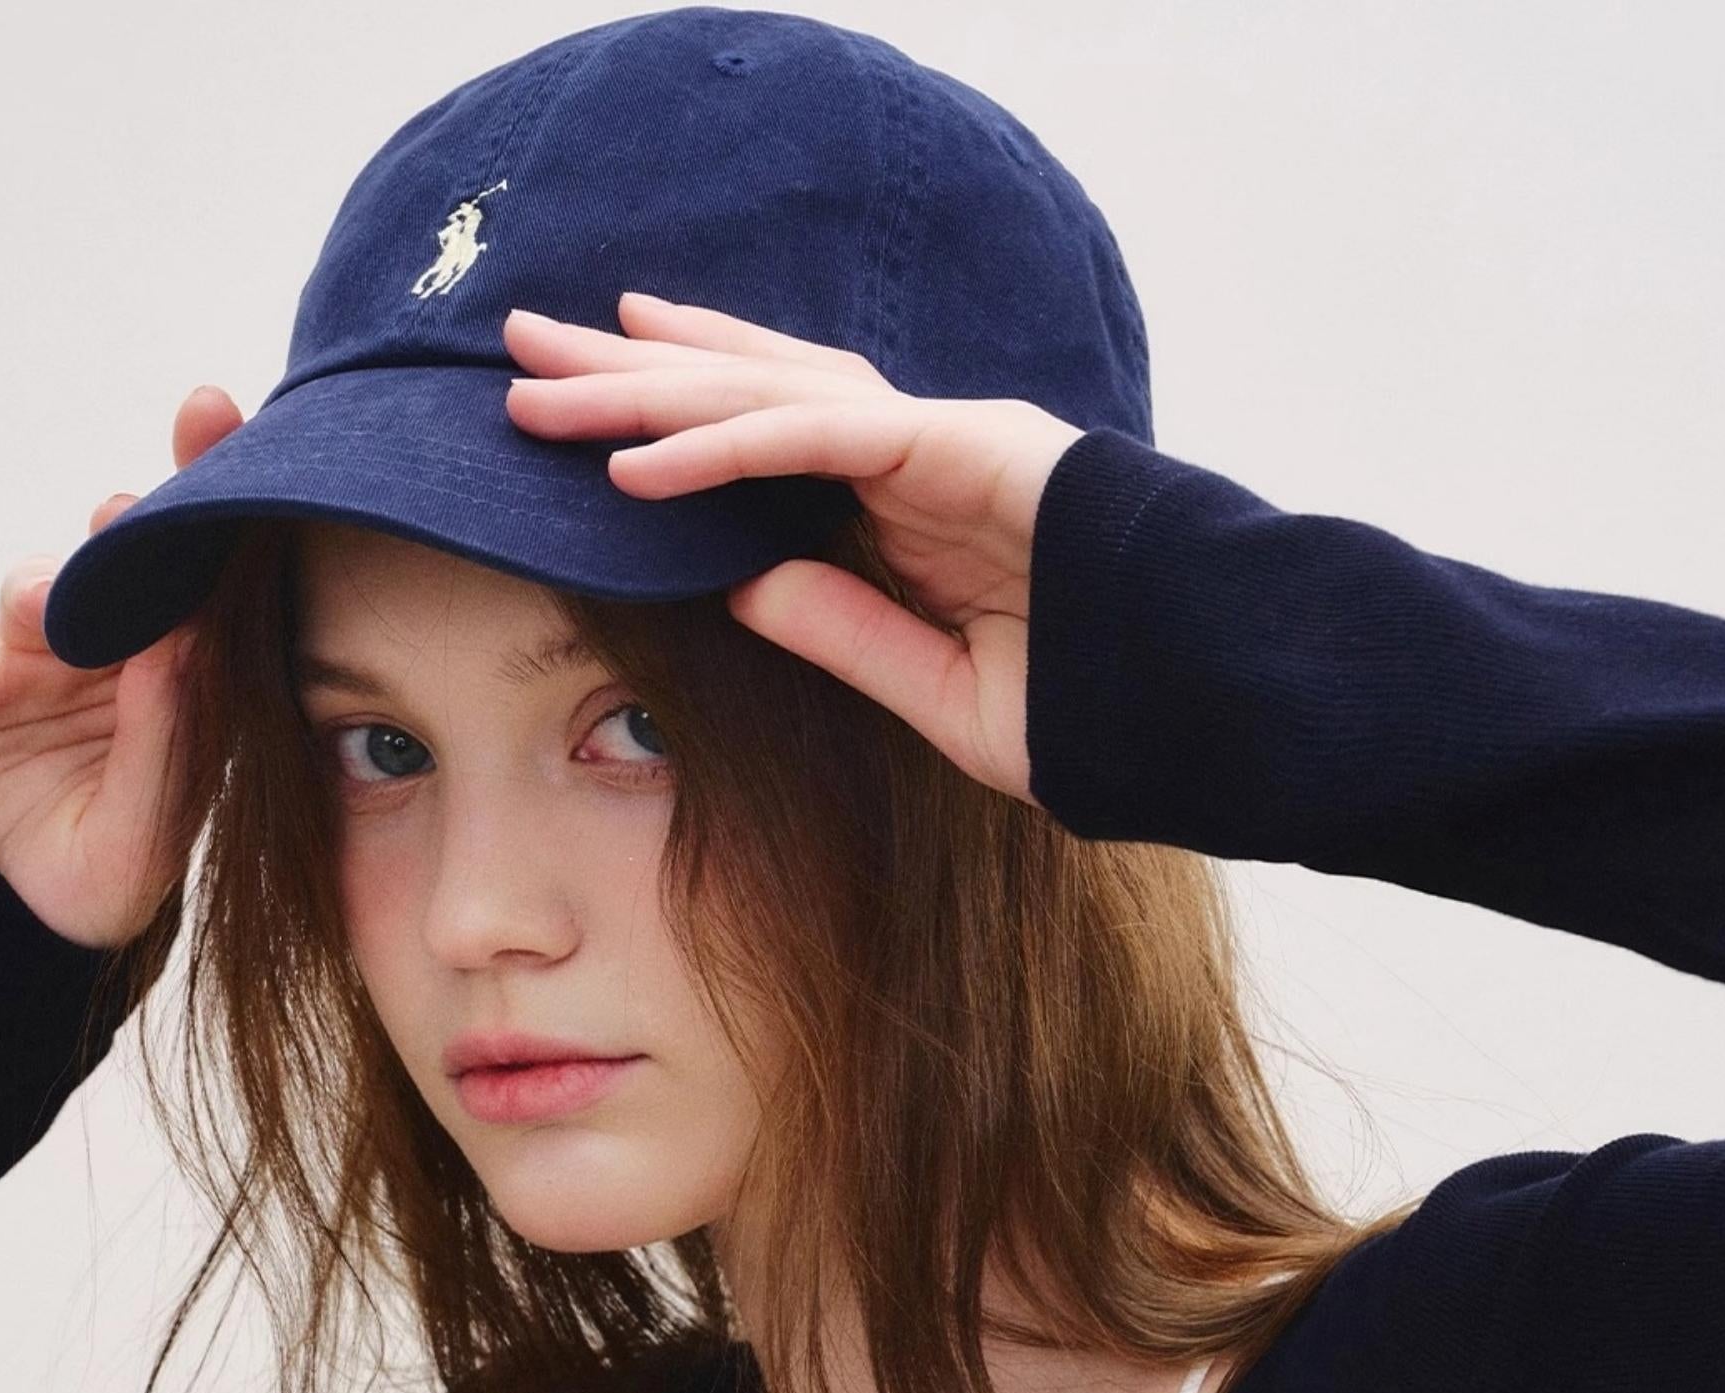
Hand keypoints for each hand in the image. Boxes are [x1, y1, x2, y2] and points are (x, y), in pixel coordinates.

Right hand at [0, 385, 244, 947]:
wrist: (1, 936)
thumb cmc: (91, 886)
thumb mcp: (139, 847)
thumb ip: (166, 749)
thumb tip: (185, 640)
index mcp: (165, 682)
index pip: (197, 586)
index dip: (206, 507)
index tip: (219, 424)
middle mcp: (92, 656)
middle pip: (114, 564)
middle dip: (125, 531)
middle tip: (129, 516)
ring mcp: (11, 663)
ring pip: (27, 597)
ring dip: (40, 597)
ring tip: (46, 620)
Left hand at [503, 293, 1083, 803]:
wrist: (1209, 698)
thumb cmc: (1098, 706)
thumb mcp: (938, 692)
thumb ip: (841, 632)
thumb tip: (734, 582)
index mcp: (907, 509)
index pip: (769, 442)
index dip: (676, 421)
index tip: (584, 421)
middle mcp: (912, 456)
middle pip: (744, 390)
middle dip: (627, 373)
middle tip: (515, 354)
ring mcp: (939, 441)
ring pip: (763, 392)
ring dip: (645, 388)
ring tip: (539, 388)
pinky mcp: (963, 450)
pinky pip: (819, 436)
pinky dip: (725, 445)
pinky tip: (637, 466)